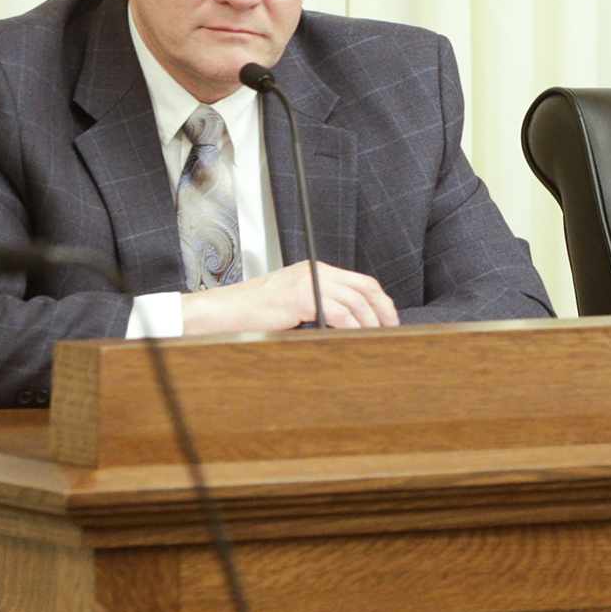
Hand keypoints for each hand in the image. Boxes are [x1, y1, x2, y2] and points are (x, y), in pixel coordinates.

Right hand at [181, 260, 400, 333]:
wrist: (220, 314)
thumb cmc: (251, 314)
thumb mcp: (292, 306)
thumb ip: (319, 308)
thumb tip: (349, 328)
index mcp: (314, 272)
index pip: (360, 282)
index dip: (380, 302)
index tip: (388, 321)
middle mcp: (313, 272)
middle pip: (364, 288)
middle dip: (382, 312)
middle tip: (390, 332)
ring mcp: (306, 282)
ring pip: (354, 301)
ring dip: (369, 323)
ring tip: (374, 339)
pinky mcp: (299, 297)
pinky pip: (337, 311)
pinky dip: (350, 326)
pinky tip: (353, 338)